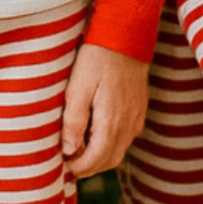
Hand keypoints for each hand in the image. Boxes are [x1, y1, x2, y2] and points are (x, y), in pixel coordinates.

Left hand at [61, 43, 148, 177]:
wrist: (125, 35)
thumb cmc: (97, 58)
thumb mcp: (77, 87)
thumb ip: (73, 120)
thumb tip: (69, 150)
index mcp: (111, 122)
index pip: (95, 160)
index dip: (78, 168)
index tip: (63, 166)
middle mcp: (128, 125)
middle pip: (109, 160)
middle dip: (89, 168)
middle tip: (69, 164)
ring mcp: (136, 117)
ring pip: (119, 151)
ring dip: (100, 158)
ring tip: (80, 151)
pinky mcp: (139, 109)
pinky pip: (127, 138)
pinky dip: (111, 145)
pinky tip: (97, 135)